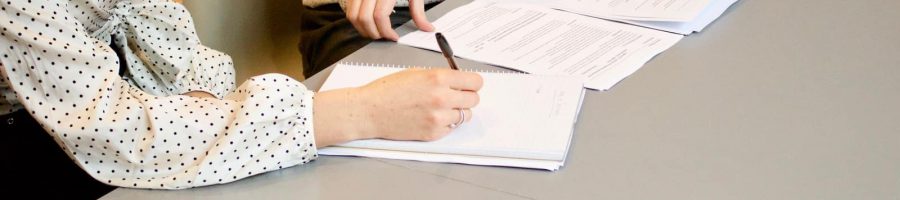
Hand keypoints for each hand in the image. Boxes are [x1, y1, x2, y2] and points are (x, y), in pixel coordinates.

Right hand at [314, 69, 482, 146]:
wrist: (369, 111)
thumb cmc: (387, 90)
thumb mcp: (416, 73)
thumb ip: (440, 76)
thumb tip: (458, 80)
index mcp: (438, 78)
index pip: (475, 82)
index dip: (472, 83)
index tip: (469, 84)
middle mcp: (442, 98)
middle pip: (474, 99)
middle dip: (466, 96)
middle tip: (456, 96)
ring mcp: (439, 118)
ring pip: (466, 115)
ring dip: (458, 111)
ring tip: (442, 108)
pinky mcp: (433, 133)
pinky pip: (452, 128)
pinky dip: (446, 123)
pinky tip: (431, 117)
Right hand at [345, 0, 434, 40]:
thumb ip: (418, 10)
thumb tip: (427, 28)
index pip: (379, 16)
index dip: (386, 31)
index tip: (394, 37)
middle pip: (363, 18)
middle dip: (374, 33)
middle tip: (384, 36)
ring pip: (352, 15)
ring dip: (362, 29)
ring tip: (375, 31)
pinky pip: (349, 9)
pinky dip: (356, 19)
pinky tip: (368, 21)